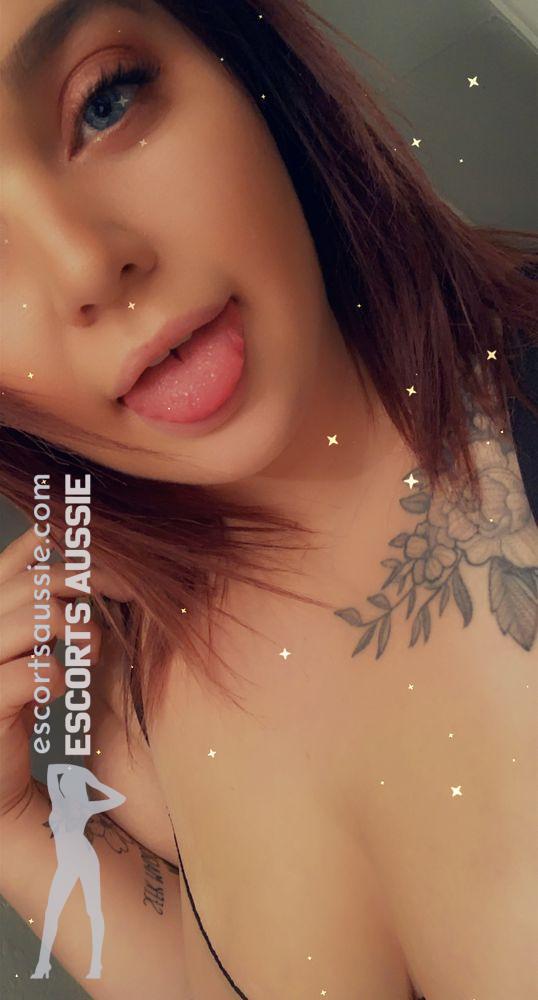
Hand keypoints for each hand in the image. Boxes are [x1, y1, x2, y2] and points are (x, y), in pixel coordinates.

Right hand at [0, 525, 133, 823]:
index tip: (66, 533)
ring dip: (65, 625)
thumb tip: (78, 567)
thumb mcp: (37, 663)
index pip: (0, 573)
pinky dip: (50, 672)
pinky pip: (16, 677)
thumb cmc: (26, 729)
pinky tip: (67, 685)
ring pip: (12, 624)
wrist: (12, 812)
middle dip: (68, 585)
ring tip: (93, 645)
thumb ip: (45, 621)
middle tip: (108, 596)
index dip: (29, 549)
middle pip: (15, 591)